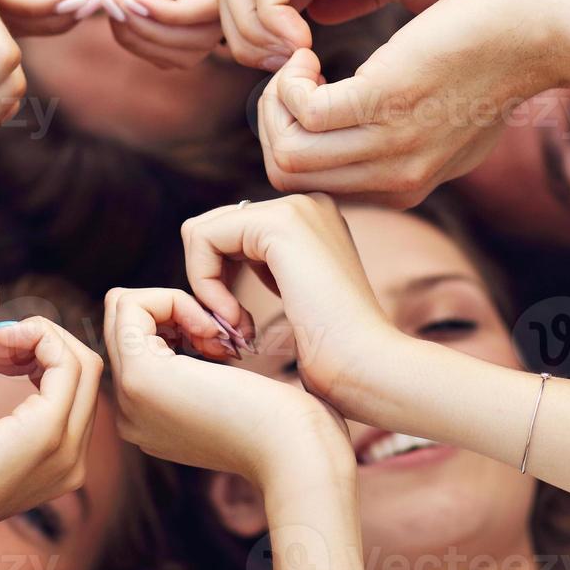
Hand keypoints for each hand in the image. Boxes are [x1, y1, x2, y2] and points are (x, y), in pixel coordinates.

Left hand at [0, 317, 104, 545]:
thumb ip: (2, 420)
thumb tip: (4, 377)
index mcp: (59, 461)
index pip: (78, 387)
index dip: (43, 353)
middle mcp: (73, 458)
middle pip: (87, 369)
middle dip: (43, 338)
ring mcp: (64, 448)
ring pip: (82, 361)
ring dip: (38, 335)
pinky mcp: (45, 432)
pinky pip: (65, 363)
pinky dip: (35, 337)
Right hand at [104, 286, 351, 484]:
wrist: (297, 453)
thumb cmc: (283, 423)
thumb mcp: (225, 397)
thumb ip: (194, 377)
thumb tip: (183, 336)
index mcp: (144, 418)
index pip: (132, 342)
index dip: (174, 323)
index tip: (220, 342)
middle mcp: (127, 410)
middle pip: (122, 323)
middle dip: (172, 311)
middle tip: (218, 337)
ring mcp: (127, 395)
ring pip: (122, 309)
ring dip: (175, 306)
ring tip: (216, 338)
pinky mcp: (140, 374)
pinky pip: (131, 305)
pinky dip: (174, 301)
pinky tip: (211, 332)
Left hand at [179, 195, 402, 409]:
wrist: (368, 366)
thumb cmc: (334, 352)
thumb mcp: (295, 295)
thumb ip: (266, 266)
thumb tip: (215, 251)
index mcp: (312, 218)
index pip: (230, 231)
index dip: (219, 279)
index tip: (240, 323)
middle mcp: (305, 203)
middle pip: (212, 227)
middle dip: (209, 279)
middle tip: (235, 326)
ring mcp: (295, 207)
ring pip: (201, 232)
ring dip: (206, 285)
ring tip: (238, 325)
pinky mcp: (278, 222)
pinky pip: (202, 238)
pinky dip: (205, 283)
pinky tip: (237, 318)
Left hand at [212, 0, 550, 70]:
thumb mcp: (390, 7)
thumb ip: (348, 11)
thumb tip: (307, 39)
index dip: (252, 44)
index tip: (286, 86)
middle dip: (240, 40)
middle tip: (278, 82)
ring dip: (249, 30)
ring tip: (289, 67)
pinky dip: (269, 14)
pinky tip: (303, 46)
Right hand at [259, 0, 560, 205]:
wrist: (538, 32)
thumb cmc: (488, 61)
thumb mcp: (443, 121)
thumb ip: (403, 145)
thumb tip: (357, 143)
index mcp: (403, 188)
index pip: (311, 190)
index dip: (291, 140)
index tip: (307, 96)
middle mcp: (396, 179)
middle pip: (287, 176)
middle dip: (271, 124)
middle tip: (295, 79)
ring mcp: (392, 145)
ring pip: (286, 150)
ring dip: (275, 101)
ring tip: (302, 66)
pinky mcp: (386, 101)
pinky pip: (303, 110)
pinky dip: (290, 80)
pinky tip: (310, 55)